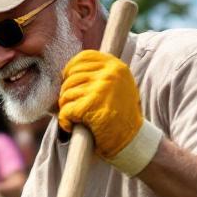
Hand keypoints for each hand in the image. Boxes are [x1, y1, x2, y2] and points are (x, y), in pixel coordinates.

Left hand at [58, 50, 161, 175]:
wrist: (132, 139)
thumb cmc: (120, 113)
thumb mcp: (117, 85)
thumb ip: (99, 73)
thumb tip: (67, 70)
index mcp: (116, 66)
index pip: (83, 58)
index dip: (71, 70)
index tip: (69, 82)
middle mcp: (109, 74)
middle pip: (71, 77)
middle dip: (68, 93)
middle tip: (74, 106)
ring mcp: (100, 89)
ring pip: (66, 94)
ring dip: (66, 108)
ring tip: (78, 117)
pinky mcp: (90, 106)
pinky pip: (65, 110)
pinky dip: (65, 121)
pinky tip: (72, 126)